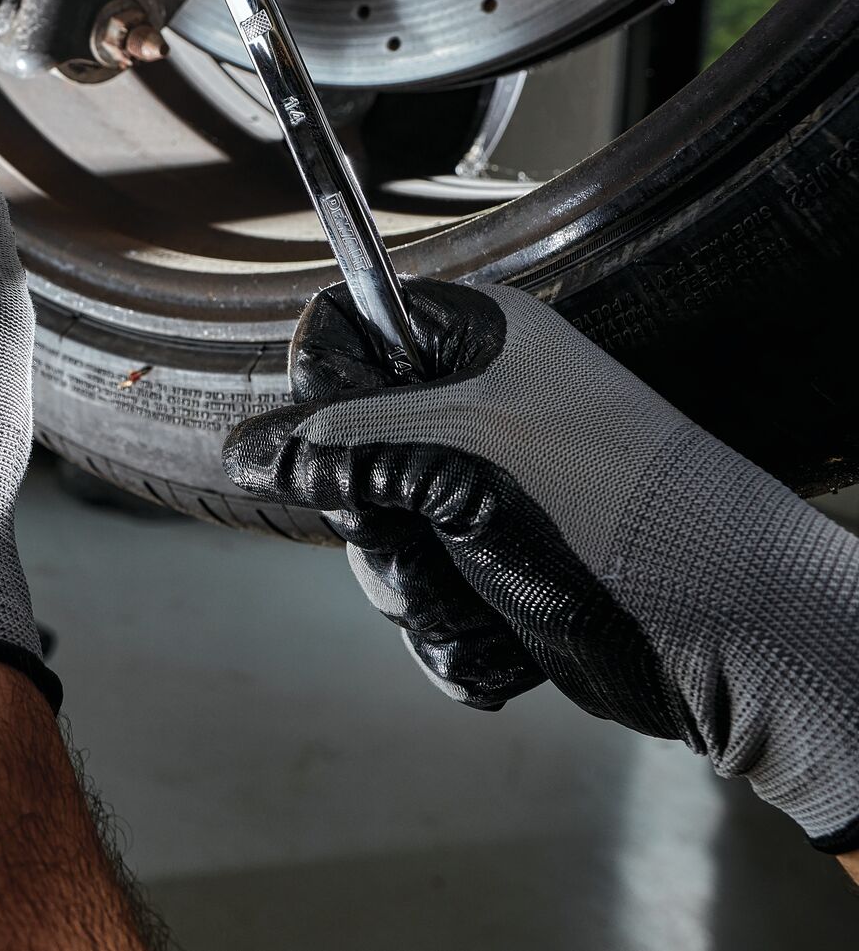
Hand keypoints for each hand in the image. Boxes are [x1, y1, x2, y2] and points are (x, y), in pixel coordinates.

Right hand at [225, 279, 858, 852]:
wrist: (737, 638)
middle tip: (424, 541)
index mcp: (476, 342)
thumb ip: (342, 447)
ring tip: (480, 605)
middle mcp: (476, 408)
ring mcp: (483, 493)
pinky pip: (419, 599)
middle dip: (374, 527)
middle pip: (340, 453)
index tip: (342, 450)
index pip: (342, 332)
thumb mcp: (460, 463)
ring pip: (375, 540)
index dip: (321, 392)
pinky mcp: (494, 568)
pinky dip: (450, 635)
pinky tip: (501, 648)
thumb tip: (243, 452)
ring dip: (417, 594)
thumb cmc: (613, 518)